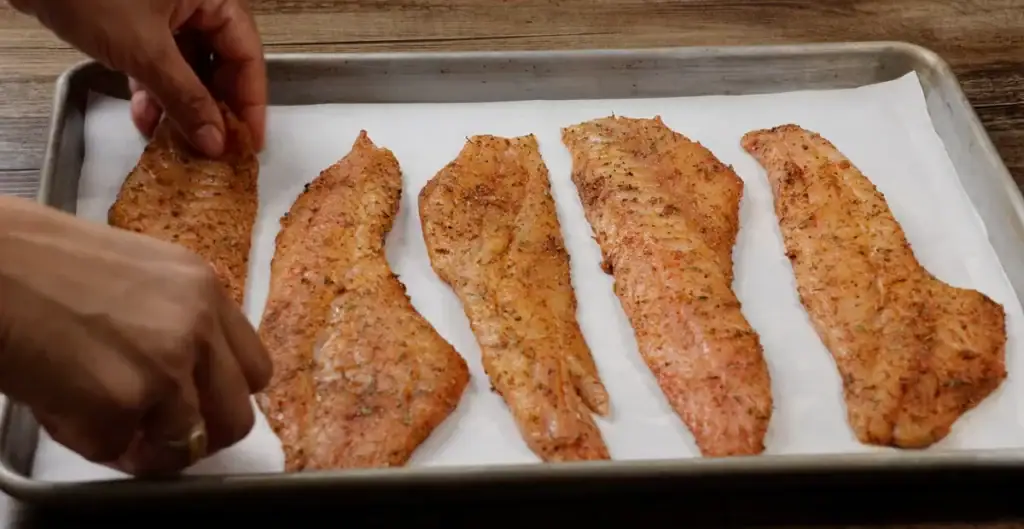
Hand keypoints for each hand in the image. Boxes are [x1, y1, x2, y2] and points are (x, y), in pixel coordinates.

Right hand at [0, 197, 271, 475]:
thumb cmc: (40, 265)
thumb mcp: (141, 275)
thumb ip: (178, 322)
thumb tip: (189, 382)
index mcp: (206, 291)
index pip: (254, 369)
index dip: (223, 397)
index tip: (197, 405)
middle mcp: (198, 328)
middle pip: (237, 418)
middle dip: (198, 438)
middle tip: (157, 435)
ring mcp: (165, 369)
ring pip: (183, 446)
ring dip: (144, 447)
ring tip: (98, 417)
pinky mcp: (120, 404)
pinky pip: (116, 451)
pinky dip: (88, 441)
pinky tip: (62, 403)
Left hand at [9, 0, 266, 156]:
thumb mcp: (144, 50)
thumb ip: (185, 98)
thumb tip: (215, 141)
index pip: (247, 54)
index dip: (250, 101)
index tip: (247, 143)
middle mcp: (195, 2)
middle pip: (220, 63)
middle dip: (212, 108)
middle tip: (213, 148)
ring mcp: (164, 12)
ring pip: (187, 67)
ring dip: (181, 106)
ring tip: (177, 142)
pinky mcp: (134, 23)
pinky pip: (157, 62)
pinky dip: (154, 91)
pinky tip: (146, 121)